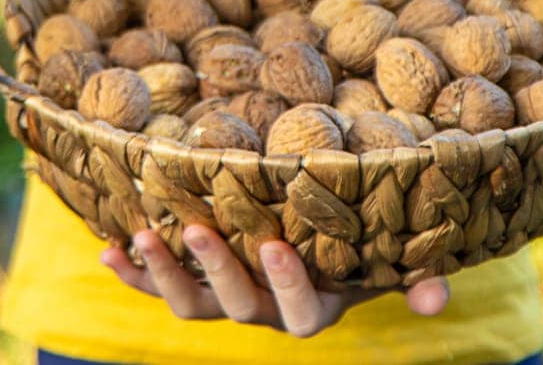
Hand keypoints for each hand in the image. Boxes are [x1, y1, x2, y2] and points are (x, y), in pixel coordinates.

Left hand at [101, 225, 449, 337]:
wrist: (320, 244)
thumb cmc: (362, 248)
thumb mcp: (390, 263)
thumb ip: (414, 280)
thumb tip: (436, 297)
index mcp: (313, 309)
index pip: (301, 312)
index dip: (287, 284)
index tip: (276, 246)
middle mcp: (264, 311)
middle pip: (236, 305)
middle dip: (216, 269)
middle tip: (199, 230)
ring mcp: (225, 301)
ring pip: (191, 304)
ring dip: (163, 273)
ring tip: (141, 237)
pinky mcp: (192, 285)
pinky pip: (157, 286)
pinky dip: (131, 271)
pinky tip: (106, 247)